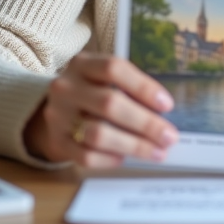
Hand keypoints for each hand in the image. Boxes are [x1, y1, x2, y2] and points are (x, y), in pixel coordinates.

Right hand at [23, 52, 178, 166]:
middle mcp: (66, 87)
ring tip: (156, 152)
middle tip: (169, 136)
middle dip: (145, 123)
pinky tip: (125, 158)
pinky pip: (86, 156)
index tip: (167, 105)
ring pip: (98, 134)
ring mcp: (58, 115)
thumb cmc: (91, 93)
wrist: (54, 111)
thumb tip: (164, 114)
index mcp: (82, 64)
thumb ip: (128, 89)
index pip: (114, 69)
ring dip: (133, 145)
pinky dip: (110, 159)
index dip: (143, 87)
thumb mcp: (103, 79)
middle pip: (109, 104)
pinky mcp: (57, 141)